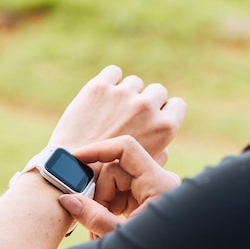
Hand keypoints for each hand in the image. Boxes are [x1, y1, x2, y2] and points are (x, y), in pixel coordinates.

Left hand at [48, 66, 185, 158]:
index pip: (177, 104)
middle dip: (146, 101)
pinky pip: (113, 72)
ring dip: (126, 93)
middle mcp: (147, 107)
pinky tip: (101, 97)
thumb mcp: (144, 166)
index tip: (154, 117)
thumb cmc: (108, 176)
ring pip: (134, 82)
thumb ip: (161, 147)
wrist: (71, 171)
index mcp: (164, 127)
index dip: (165, 110)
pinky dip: (109, 81)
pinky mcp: (99, 87)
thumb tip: (163, 130)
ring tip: (111, 111)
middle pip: (157, 90)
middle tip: (130, 116)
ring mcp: (123, 95)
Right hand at [59, 135, 179, 236]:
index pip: (125, 149)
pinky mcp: (151, 203)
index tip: (74, 159)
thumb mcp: (119, 237)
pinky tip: (105, 231)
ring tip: (97, 235)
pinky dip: (112, 212)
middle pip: (116, 171)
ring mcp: (156, 193)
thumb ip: (92, 216)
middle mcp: (160, 183)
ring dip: (103, 207)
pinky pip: (125, 197)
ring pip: (118, 185)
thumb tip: (67, 199)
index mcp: (159, 184)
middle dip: (98, 195)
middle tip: (87, 220)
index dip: (97, 150)